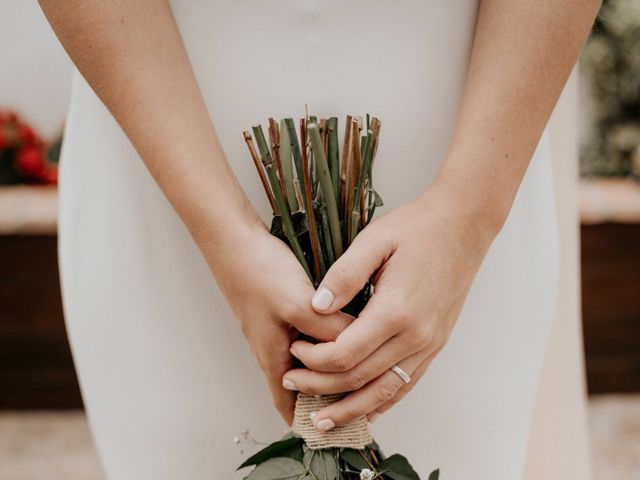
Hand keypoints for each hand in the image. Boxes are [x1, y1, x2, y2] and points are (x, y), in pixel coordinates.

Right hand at [197, 219, 353, 424]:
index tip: (338, 429)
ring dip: (330, 366)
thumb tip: (360, 346)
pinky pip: (309, 336)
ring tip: (362, 365)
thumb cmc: (258, 273)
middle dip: (327, 395)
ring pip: (309, 359)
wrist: (235, 240)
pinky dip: (327, 341)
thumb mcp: (298, 303)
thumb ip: (330, 329)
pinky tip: (347, 329)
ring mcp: (278, 329)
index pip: (289, 405)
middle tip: (360, 398)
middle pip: (303, 385)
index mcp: (273, 357)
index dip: (310, 422)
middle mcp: (275, 348)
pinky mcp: (283, 311)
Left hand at [281, 188, 497, 429]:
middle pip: (360, 379)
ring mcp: (429, 344)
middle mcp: (416, 336)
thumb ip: (343, 275)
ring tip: (322, 421)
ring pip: (384, 392)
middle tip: (292, 385)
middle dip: (321, 387)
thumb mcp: (375, 240)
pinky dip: (382, 402)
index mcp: (396, 311)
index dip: (313, 359)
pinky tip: (365, 410)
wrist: (463, 227)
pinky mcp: (435, 344)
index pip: (345, 353)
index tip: (293, 349)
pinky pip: (406, 384)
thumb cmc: (418, 229)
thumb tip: (315, 307)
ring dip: (351, 409)